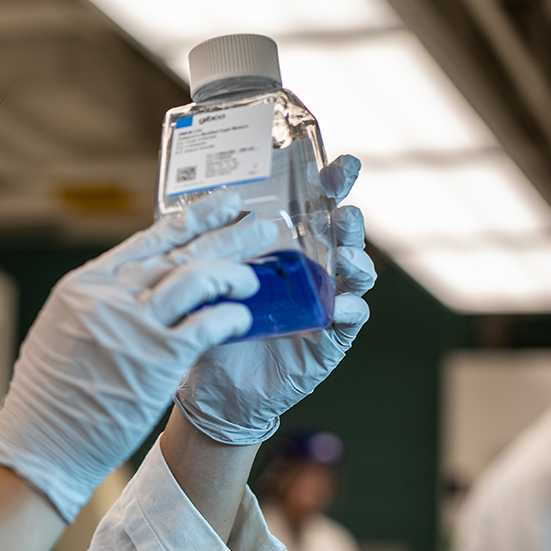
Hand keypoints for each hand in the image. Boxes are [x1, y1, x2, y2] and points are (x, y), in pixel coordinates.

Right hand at [0, 191, 278, 520]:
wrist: (38, 444)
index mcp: (84, 284)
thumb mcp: (61, 331)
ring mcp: (134, 325)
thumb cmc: (47, 399)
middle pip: (179, 252)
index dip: (189, 220)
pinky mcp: (158, 359)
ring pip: (197, 278)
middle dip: (223, 234)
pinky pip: (207, 325)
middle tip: (257, 222)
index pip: (148, 241)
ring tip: (255, 276)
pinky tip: (244, 315)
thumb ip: (97, 305)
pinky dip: (229, 316)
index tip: (219, 205)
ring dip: (232, 274)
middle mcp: (109, 295)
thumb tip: (131, 288)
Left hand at [173, 155, 377, 445]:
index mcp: (288, 247)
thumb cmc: (212, 324)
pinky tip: (338, 306)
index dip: (333, 184)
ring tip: (344, 256)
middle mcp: (313, 269)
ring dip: (357, 260)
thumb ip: (208, 247)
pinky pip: (351, 319)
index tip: (338, 164)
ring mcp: (326, 302)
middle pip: (345, 235)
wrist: (214, 387)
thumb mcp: (206, 279)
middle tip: (342, 212)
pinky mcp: (329, 338)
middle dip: (351, 218)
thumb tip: (193, 205)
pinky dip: (350, 309)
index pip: (317, 207)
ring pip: (357, 273)